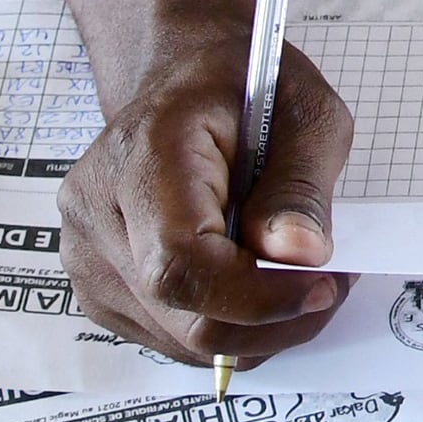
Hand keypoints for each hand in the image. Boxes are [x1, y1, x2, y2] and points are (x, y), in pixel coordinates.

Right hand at [57, 37, 353, 366]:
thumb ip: (302, 184)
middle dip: (271, 317)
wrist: (188, 82)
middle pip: (182, 313)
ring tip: (300, 280)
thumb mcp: (306, 112)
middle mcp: (97, 212)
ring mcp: (89, 256)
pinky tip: (258, 287)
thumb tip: (299, 255)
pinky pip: (171, 337)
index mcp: (144, 155)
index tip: (321, 286)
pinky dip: (228, 327)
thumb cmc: (246, 88)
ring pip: (179, 339)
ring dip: (255, 329)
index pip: (180, 262)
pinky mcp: (103, 286)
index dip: (256, 295)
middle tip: (332, 286)